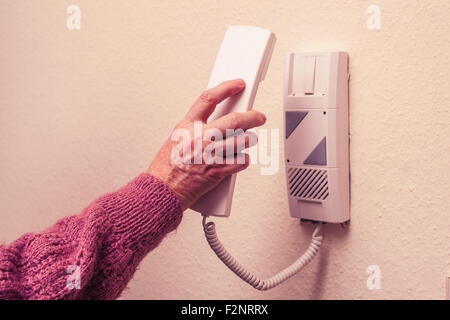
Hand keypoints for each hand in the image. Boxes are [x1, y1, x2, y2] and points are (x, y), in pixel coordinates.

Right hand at [148, 79, 265, 210]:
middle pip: (234, 120)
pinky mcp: (217, 171)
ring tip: (249, 139)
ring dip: (249, 139)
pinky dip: (244, 160)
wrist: (163, 190)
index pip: (209, 98)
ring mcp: (210, 154)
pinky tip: (241, 159)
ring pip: (241, 140)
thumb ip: (194, 130)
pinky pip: (241, 161)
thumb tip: (215, 123)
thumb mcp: (176, 139)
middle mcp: (200, 138)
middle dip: (252, 116)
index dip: (226, 88)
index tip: (237, 85)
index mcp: (187, 126)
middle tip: (258, 116)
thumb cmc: (166, 168)